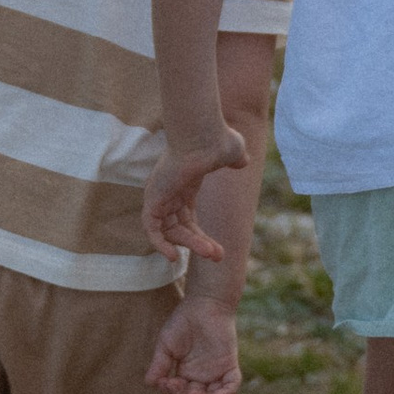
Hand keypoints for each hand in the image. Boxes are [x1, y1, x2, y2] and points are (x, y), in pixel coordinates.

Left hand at [144, 128, 248, 268]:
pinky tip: (173, 256)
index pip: (186, 219)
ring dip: (189, 244)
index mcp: (184, 185)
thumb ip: (235, 159)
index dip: (199, 237)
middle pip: (179, 228)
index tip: (216, 251)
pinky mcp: (153, 198)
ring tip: (212, 253)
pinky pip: (151, 227)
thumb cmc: (217, 139)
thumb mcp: (231, 152)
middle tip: (217, 256)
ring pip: (169, 230)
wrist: (205, 137)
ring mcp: (160, 194)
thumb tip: (243, 160)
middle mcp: (169, 192)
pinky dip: (159, 243)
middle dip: (198, 243)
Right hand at [148, 293, 243, 393]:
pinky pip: (232, 387)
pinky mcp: (229, 365)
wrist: (204, 304)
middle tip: (175, 383)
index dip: (170, 393)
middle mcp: (201, 377)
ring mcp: (216, 372)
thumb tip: (149, 383)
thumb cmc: (182, 322)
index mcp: (185, 374)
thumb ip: (159, 365)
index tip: (163, 381)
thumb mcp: (166, 345)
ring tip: (192, 393)